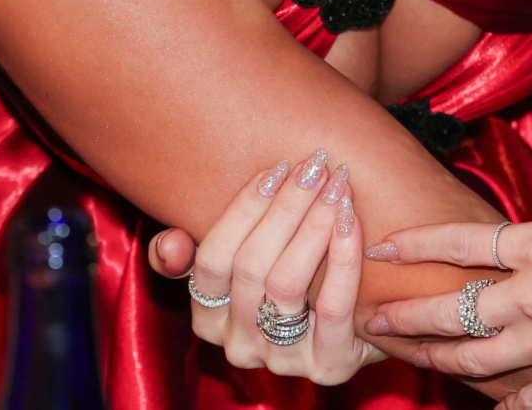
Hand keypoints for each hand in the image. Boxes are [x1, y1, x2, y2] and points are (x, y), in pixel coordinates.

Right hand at [148, 151, 383, 382]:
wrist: (362, 322)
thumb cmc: (298, 276)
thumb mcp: (245, 263)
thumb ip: (199, 253)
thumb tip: (168, 243)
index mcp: (209, 317)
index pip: (211, 260)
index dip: (244, 209)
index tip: (277, 167)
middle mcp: (238, 343)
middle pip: (251, 264)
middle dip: (287, 205)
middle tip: (316, 166)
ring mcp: (282, 359)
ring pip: (286, 282)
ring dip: (314, 224)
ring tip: (338, 185)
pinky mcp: (328, 366)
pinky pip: (332, 307)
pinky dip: (342, 257)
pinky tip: (353, 219)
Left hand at [365, 222, 531, 409]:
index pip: (471, 239)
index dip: (424, 240)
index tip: (389, 242)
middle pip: (456, 305)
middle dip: (409, 310)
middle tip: (373, 313)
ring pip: (473, 355)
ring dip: (432, 354)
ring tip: (401, 352)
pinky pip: (519, 399)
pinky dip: (496, 401)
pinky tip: (477, 403)